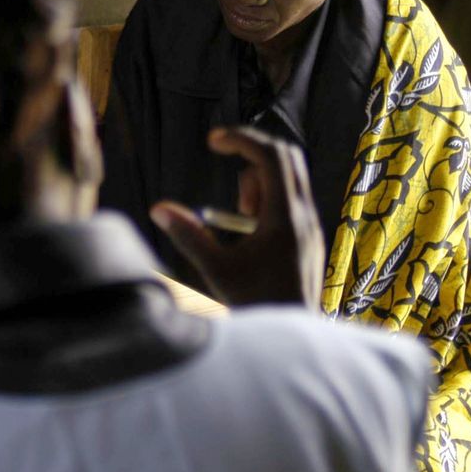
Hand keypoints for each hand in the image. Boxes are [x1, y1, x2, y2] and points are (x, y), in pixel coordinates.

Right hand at [149, 127, 324, 308]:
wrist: (293, 332)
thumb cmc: (256, 304)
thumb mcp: (216, 271)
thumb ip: (189, 236)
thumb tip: (159, 208)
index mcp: (285, 217)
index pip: (270, 156)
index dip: (240, 139)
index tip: (213, 140)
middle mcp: (304, 214)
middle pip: (285, 155)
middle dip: (250, 152)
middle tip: (222, 159)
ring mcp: (311, 223)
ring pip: (289, 174)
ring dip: (258, 179)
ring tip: (241, 214)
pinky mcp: (309, 232)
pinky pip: (291, 194)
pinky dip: (268, 195)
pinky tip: (252, 226)